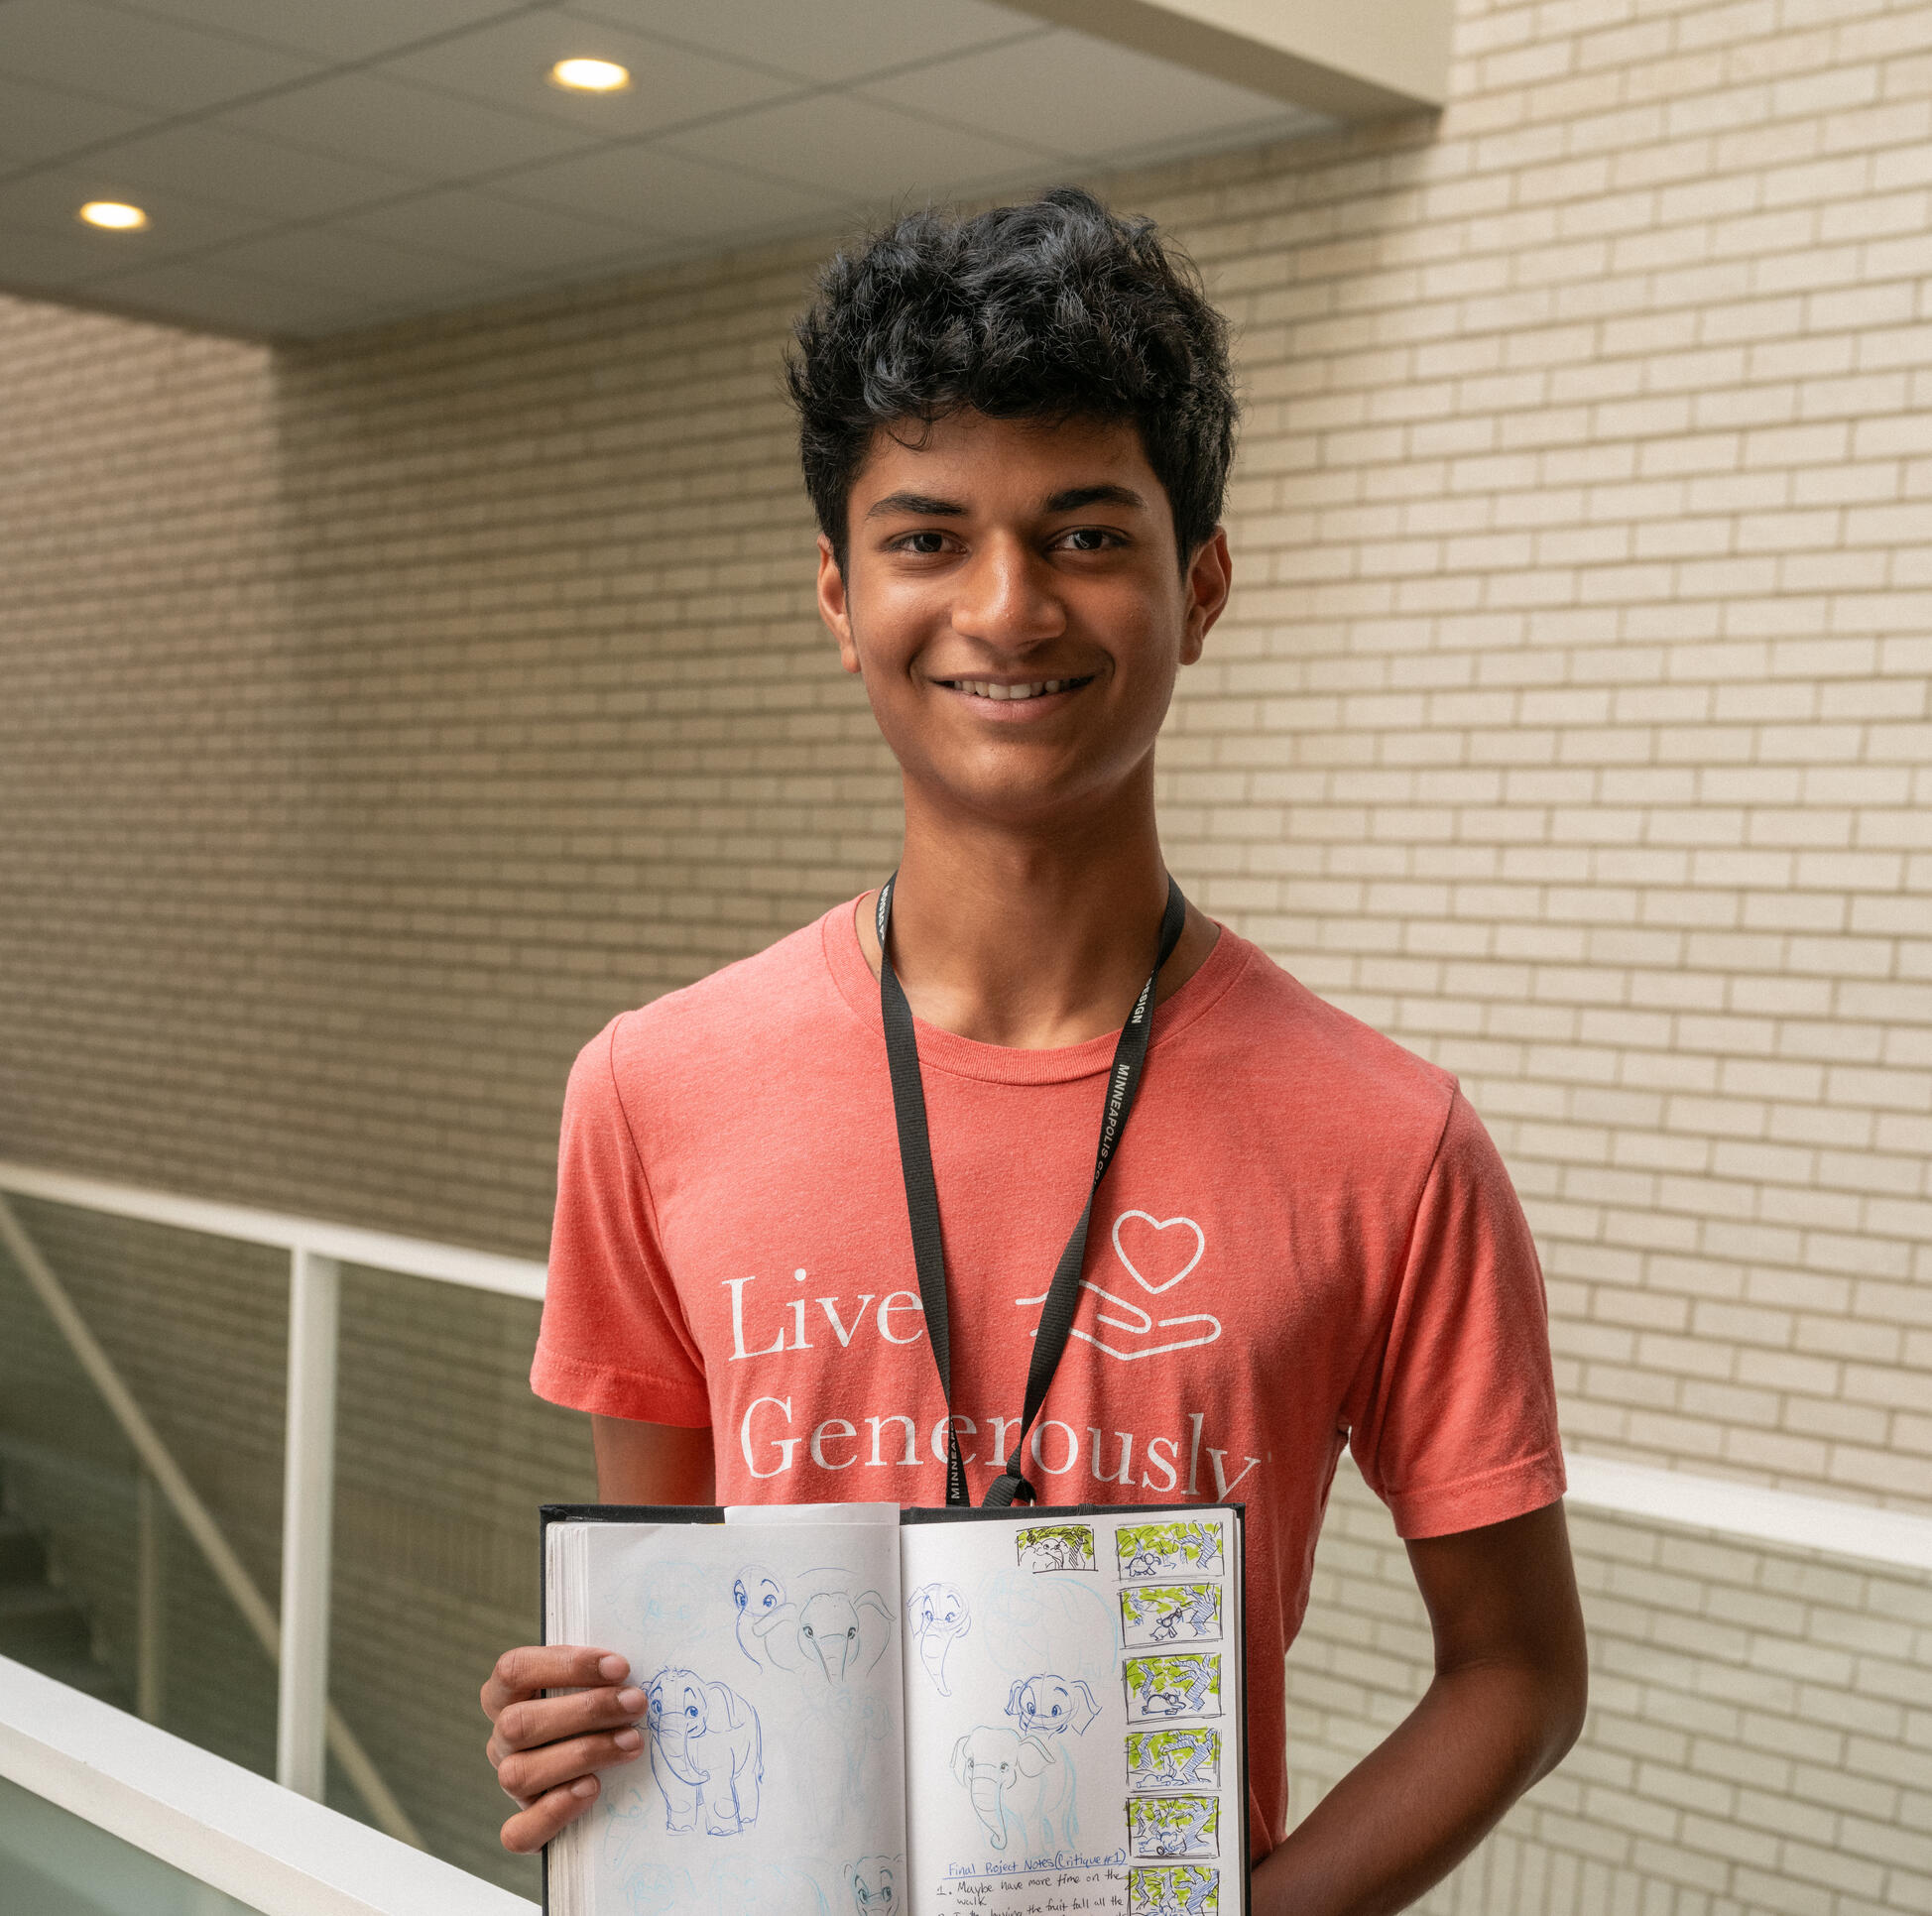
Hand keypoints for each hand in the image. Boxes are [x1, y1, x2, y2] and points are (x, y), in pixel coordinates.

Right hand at [481, 1645, 646, 1852]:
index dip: (566, 1666)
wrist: (603, 1775)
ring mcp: (509, 1784)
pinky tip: (592, 1789)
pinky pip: (519, 1832)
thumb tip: (626, 1667)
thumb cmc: (598, 1712)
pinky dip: (554, 1811)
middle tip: (635, 1703)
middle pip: (518, 1723)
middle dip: (586, 1710)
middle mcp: (503, 1739)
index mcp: (508, 1695)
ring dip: (582, 1755)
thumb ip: (600, 1675)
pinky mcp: (523, 1828)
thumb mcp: (593, 1685)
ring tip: (631, 1742)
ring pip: (519, 1774)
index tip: (620, 1667)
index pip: (514, 1671)